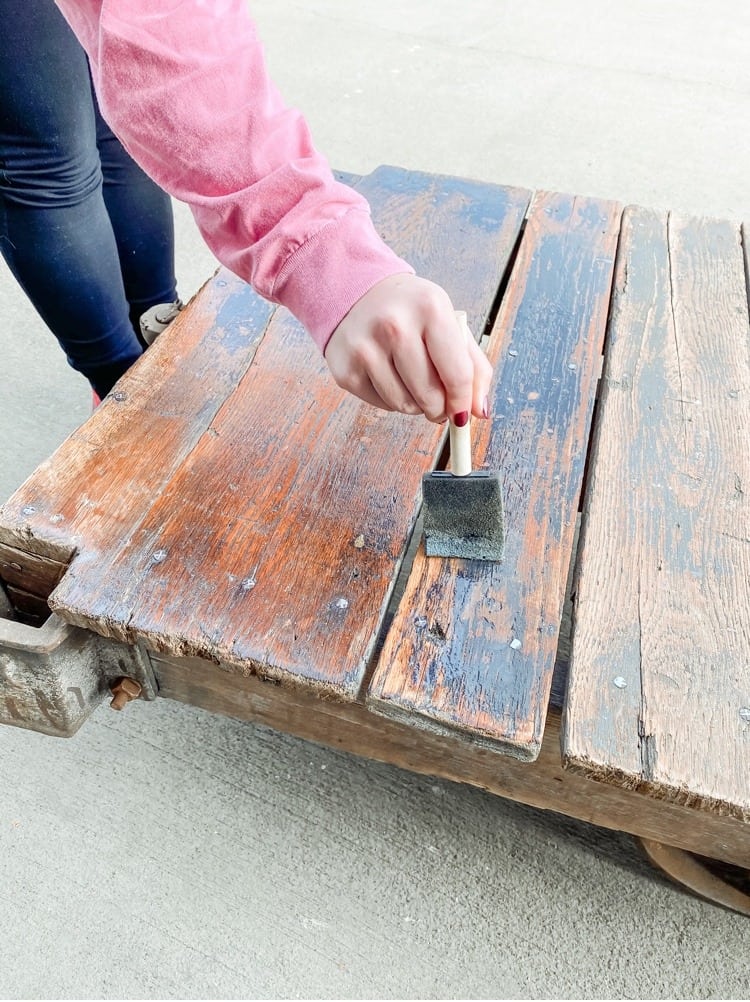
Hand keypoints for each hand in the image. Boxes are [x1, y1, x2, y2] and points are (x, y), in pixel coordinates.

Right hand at [324, 274, 492, 422]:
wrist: (356, 293)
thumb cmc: (409, 311)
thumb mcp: (446, 321)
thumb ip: (472, 365)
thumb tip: (480, 411)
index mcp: (430, 308)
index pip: (457, 374)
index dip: (463, 402)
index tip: (462, 414)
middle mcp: (395, 326)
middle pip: (430, 396)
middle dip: (439, 409)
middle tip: (438, 404)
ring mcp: (365, 349)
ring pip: (405, 406)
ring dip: (415, 405)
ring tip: (412, 383)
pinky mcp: (345, 370)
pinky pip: (381, 405)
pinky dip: (391, 400)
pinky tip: (389, 377)